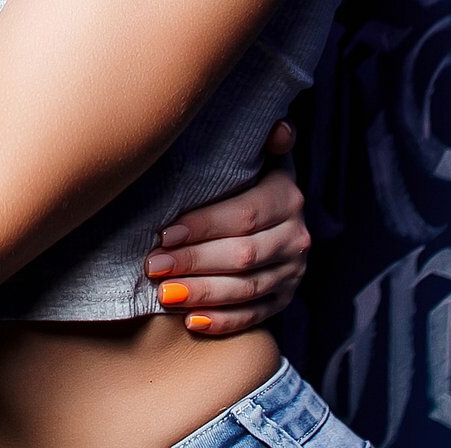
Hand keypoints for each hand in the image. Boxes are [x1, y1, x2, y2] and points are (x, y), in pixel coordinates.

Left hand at [145, 120, 308, 334]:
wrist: (269, 215)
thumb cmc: (244, 178)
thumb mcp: (255, 154)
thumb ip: (263, 141)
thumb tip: (280, 129)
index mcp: (287, 198)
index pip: (244, 215)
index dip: (203, 227)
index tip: (164, 233)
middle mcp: (296, 237)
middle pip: (242, 255)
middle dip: (194, 262)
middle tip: (154, 266)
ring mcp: (292, 273)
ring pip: (247, 289)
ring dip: (203, 294)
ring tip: (165, 294)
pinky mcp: (283, 300)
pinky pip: (254, 317)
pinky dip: (222, 322)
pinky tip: (192, 321)